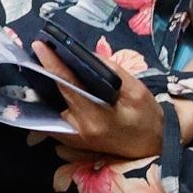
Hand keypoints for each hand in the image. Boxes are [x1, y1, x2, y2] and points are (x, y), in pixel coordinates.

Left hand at [51, 55, 192, 164]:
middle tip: (41, 51)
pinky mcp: (70, 140)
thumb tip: (87, 55)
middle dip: (46, 72)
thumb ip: (112, 72)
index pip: (67, 86)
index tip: (39, 45)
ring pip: (49, 107)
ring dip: (45, 86)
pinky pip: (53, 117)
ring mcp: (71, 139)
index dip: (52, 64)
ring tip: (45, 65)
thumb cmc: (147, 119)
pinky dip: (52, 100)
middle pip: (53, 96)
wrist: (153, 147)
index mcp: (95, 118)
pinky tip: (52, 86)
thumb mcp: (136, 91)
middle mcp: (77, 130)